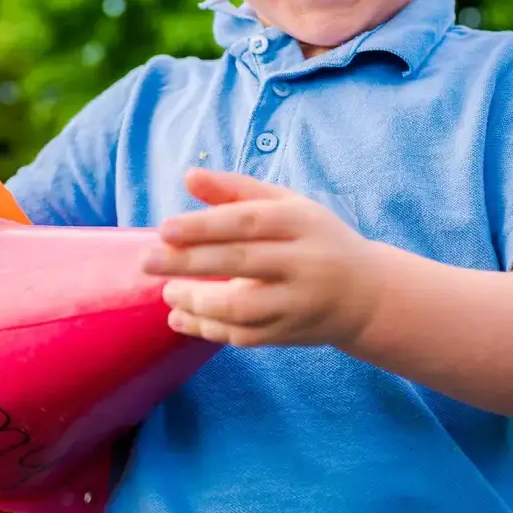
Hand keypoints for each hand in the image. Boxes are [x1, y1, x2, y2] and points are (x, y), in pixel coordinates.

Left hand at [143, 169, 384, 348]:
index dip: (204, 225)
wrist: (365, 294)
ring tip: (167, 292)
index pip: (248, 221)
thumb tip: (189, 176)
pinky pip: (244, 336)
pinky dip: (208, 329)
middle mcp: (305, 262)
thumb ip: (236, 190)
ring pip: (242, 308)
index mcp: (302, 222)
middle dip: (189, 263)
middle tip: (147, 261)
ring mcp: (299, 302)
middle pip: (242, 262)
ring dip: (197, 302)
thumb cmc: (315, 239)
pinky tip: (180, 317)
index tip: (165, 230)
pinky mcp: (291, 334)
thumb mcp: (287, 206)